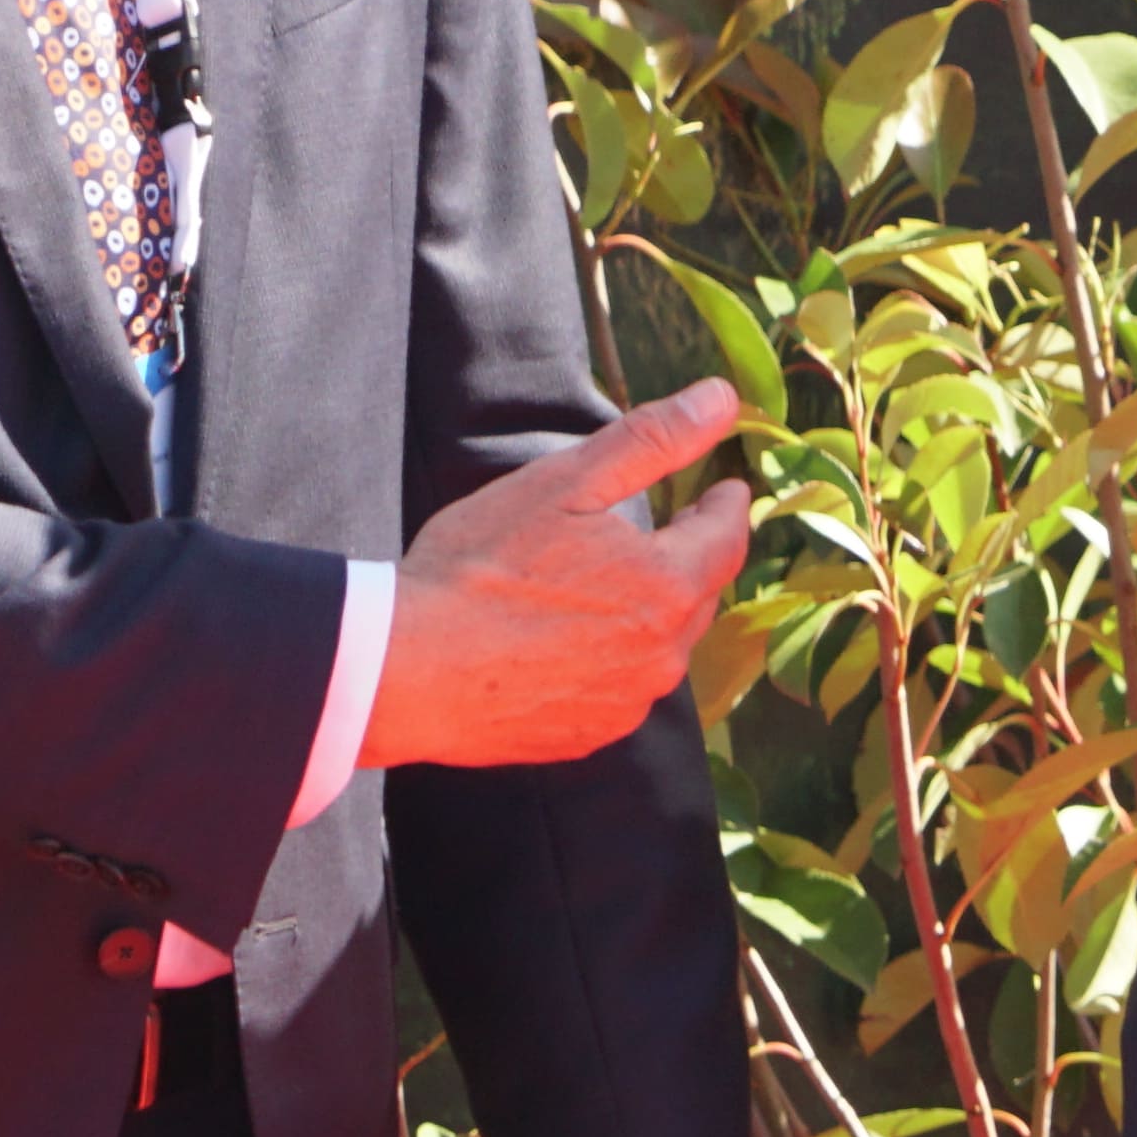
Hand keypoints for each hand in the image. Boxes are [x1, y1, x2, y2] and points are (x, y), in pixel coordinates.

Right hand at [357, 378, 750, 770]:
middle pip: (698, 594)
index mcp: (667, 585)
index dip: (727, 507)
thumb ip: (652, 440)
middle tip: (667, 531)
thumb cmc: (482, 565)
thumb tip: (721, 399)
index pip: (727, 538)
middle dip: (688, 558)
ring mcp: (626, 705)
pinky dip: (609, 663)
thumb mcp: (565, 483)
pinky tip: (567, 644)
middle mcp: (662, 656)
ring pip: (660, 647)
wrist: (409, 668)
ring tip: (606, 587)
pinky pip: (620, 691)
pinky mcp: (588, 737)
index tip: (725, 491)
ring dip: (648, 614)